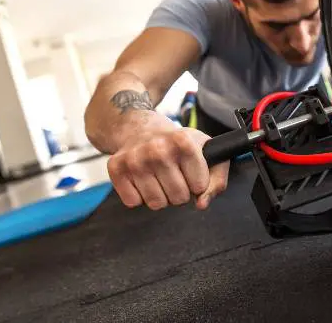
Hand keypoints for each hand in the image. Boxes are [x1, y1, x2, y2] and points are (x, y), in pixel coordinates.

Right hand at [106, 114, 228, 210]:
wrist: (139, 128)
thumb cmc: (176, 143)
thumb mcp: (206, 152)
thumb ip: (216, 180)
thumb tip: (202, 204)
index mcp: (183, 141)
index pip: (199, 186)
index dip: (197, 182)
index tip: (191, 171)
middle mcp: (157, 149)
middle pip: (179, 198)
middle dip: (180, 192)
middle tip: (174, 174)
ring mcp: (134, 158)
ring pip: (156, 203)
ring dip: (160, 195)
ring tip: (158, 176)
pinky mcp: (116, 168)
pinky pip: (133, 202)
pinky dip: (139, 196)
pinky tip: (142, 178)